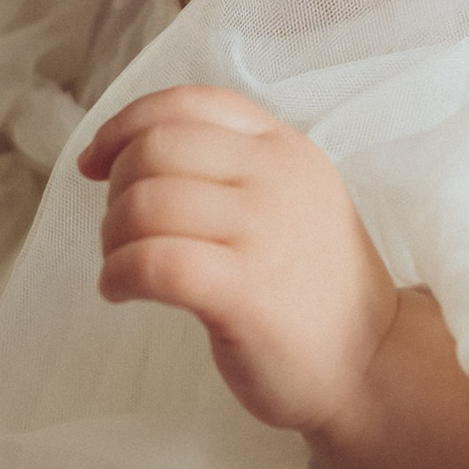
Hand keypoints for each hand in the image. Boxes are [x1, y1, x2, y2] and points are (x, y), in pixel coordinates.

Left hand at [80, 87, 468, 468]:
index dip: (125, 126)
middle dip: (116, 191)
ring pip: (144, 204)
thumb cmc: (314, 289)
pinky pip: (150, 261)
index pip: (188, 103)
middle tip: (120, 235)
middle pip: (154, 150)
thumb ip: (230, 165)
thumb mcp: (291, 198)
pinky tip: (120, 292)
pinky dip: (117, 275)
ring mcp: (263, 231)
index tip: (96, 164)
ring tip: (122, 267)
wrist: (372, 366)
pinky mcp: (244, 291)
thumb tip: (129, 149)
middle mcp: (275, 177)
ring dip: (111, 238)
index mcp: (284, 147)